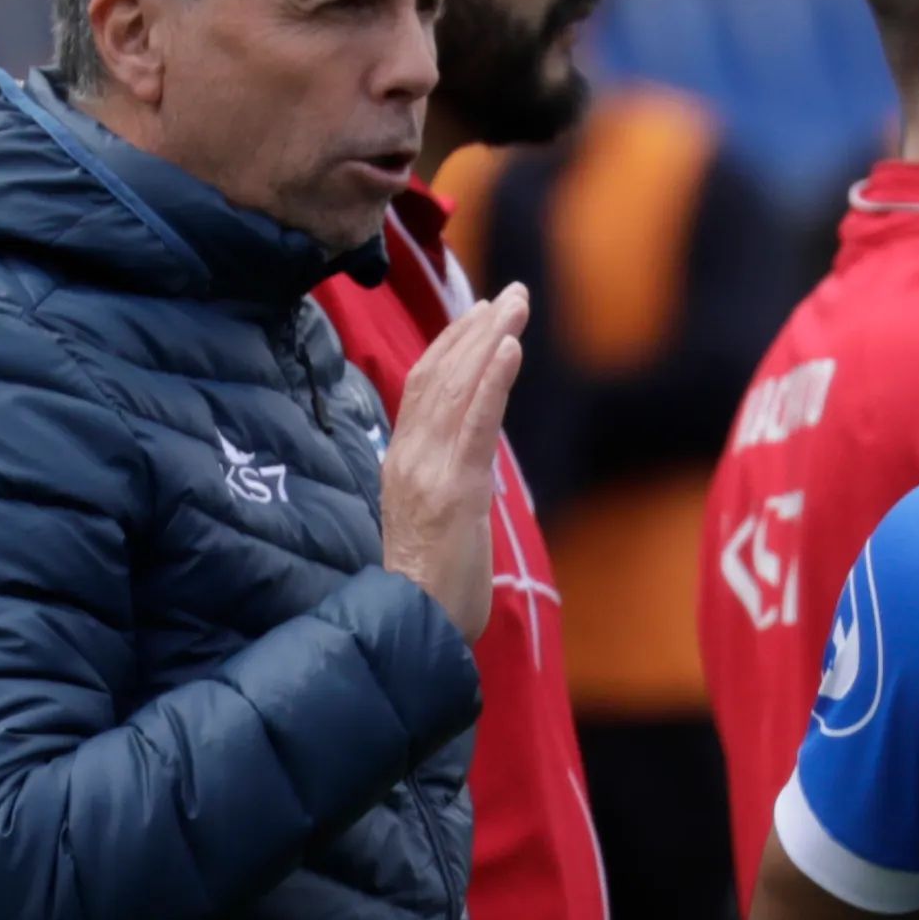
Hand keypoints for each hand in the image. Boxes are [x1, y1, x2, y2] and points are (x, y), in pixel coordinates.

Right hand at [381, 284, 529, 638]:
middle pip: (438, 374)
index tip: (480, 311)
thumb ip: (450, 477)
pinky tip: (510, 348)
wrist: (416, 626)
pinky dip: (492, 382)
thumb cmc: (432, 584)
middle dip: (476, 328)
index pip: (422, 385)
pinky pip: (475, 426)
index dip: (450, 343)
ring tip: (515, 304)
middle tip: (511, 293)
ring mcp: (428, 472)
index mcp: (402, 461)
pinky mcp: (454, 492)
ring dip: (490, 340)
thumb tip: (476, 450)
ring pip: (457, 389)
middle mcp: (409, 457)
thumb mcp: (436, 517)